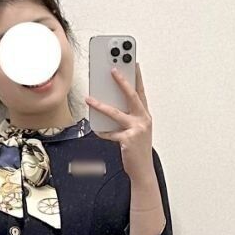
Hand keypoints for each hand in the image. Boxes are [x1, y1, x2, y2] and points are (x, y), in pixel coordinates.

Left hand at [84, 63, 153, 181]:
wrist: (143, 171)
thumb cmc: (138, 151)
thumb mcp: (136, 131)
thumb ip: (127, 118)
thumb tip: (109, 107)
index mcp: (145, 116)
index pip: (141, 92)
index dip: (137, 77)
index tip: (133, 63)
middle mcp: (143, 120)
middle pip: (131, 96)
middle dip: (122, 81)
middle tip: (112, 70)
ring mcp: (136, 130)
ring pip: (116, 113)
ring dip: (101, 105)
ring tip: (89, 99)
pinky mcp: (127, 140)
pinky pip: (110, 133)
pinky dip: (102, 132)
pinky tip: (96, 130)